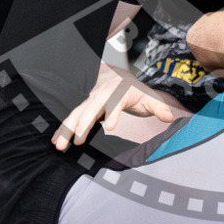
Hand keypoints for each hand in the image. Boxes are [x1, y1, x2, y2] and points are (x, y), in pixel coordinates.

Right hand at [52, 67, 173, 150]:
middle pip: (90, 108)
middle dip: (82, 124)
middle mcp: (102, 95)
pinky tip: (54, 141)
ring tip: (59, 145)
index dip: (112, 114)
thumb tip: (169, 117)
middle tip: (76, 140)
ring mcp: (91, 101)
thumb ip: (159, 108)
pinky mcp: (84, 108)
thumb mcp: (149, 98)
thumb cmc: (136, 91)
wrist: (120, 78)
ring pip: (77, 113)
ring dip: (67, 129)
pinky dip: (62, 128)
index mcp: (119, 92)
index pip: (115, 103)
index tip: (109, 127)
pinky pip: (72, 117)